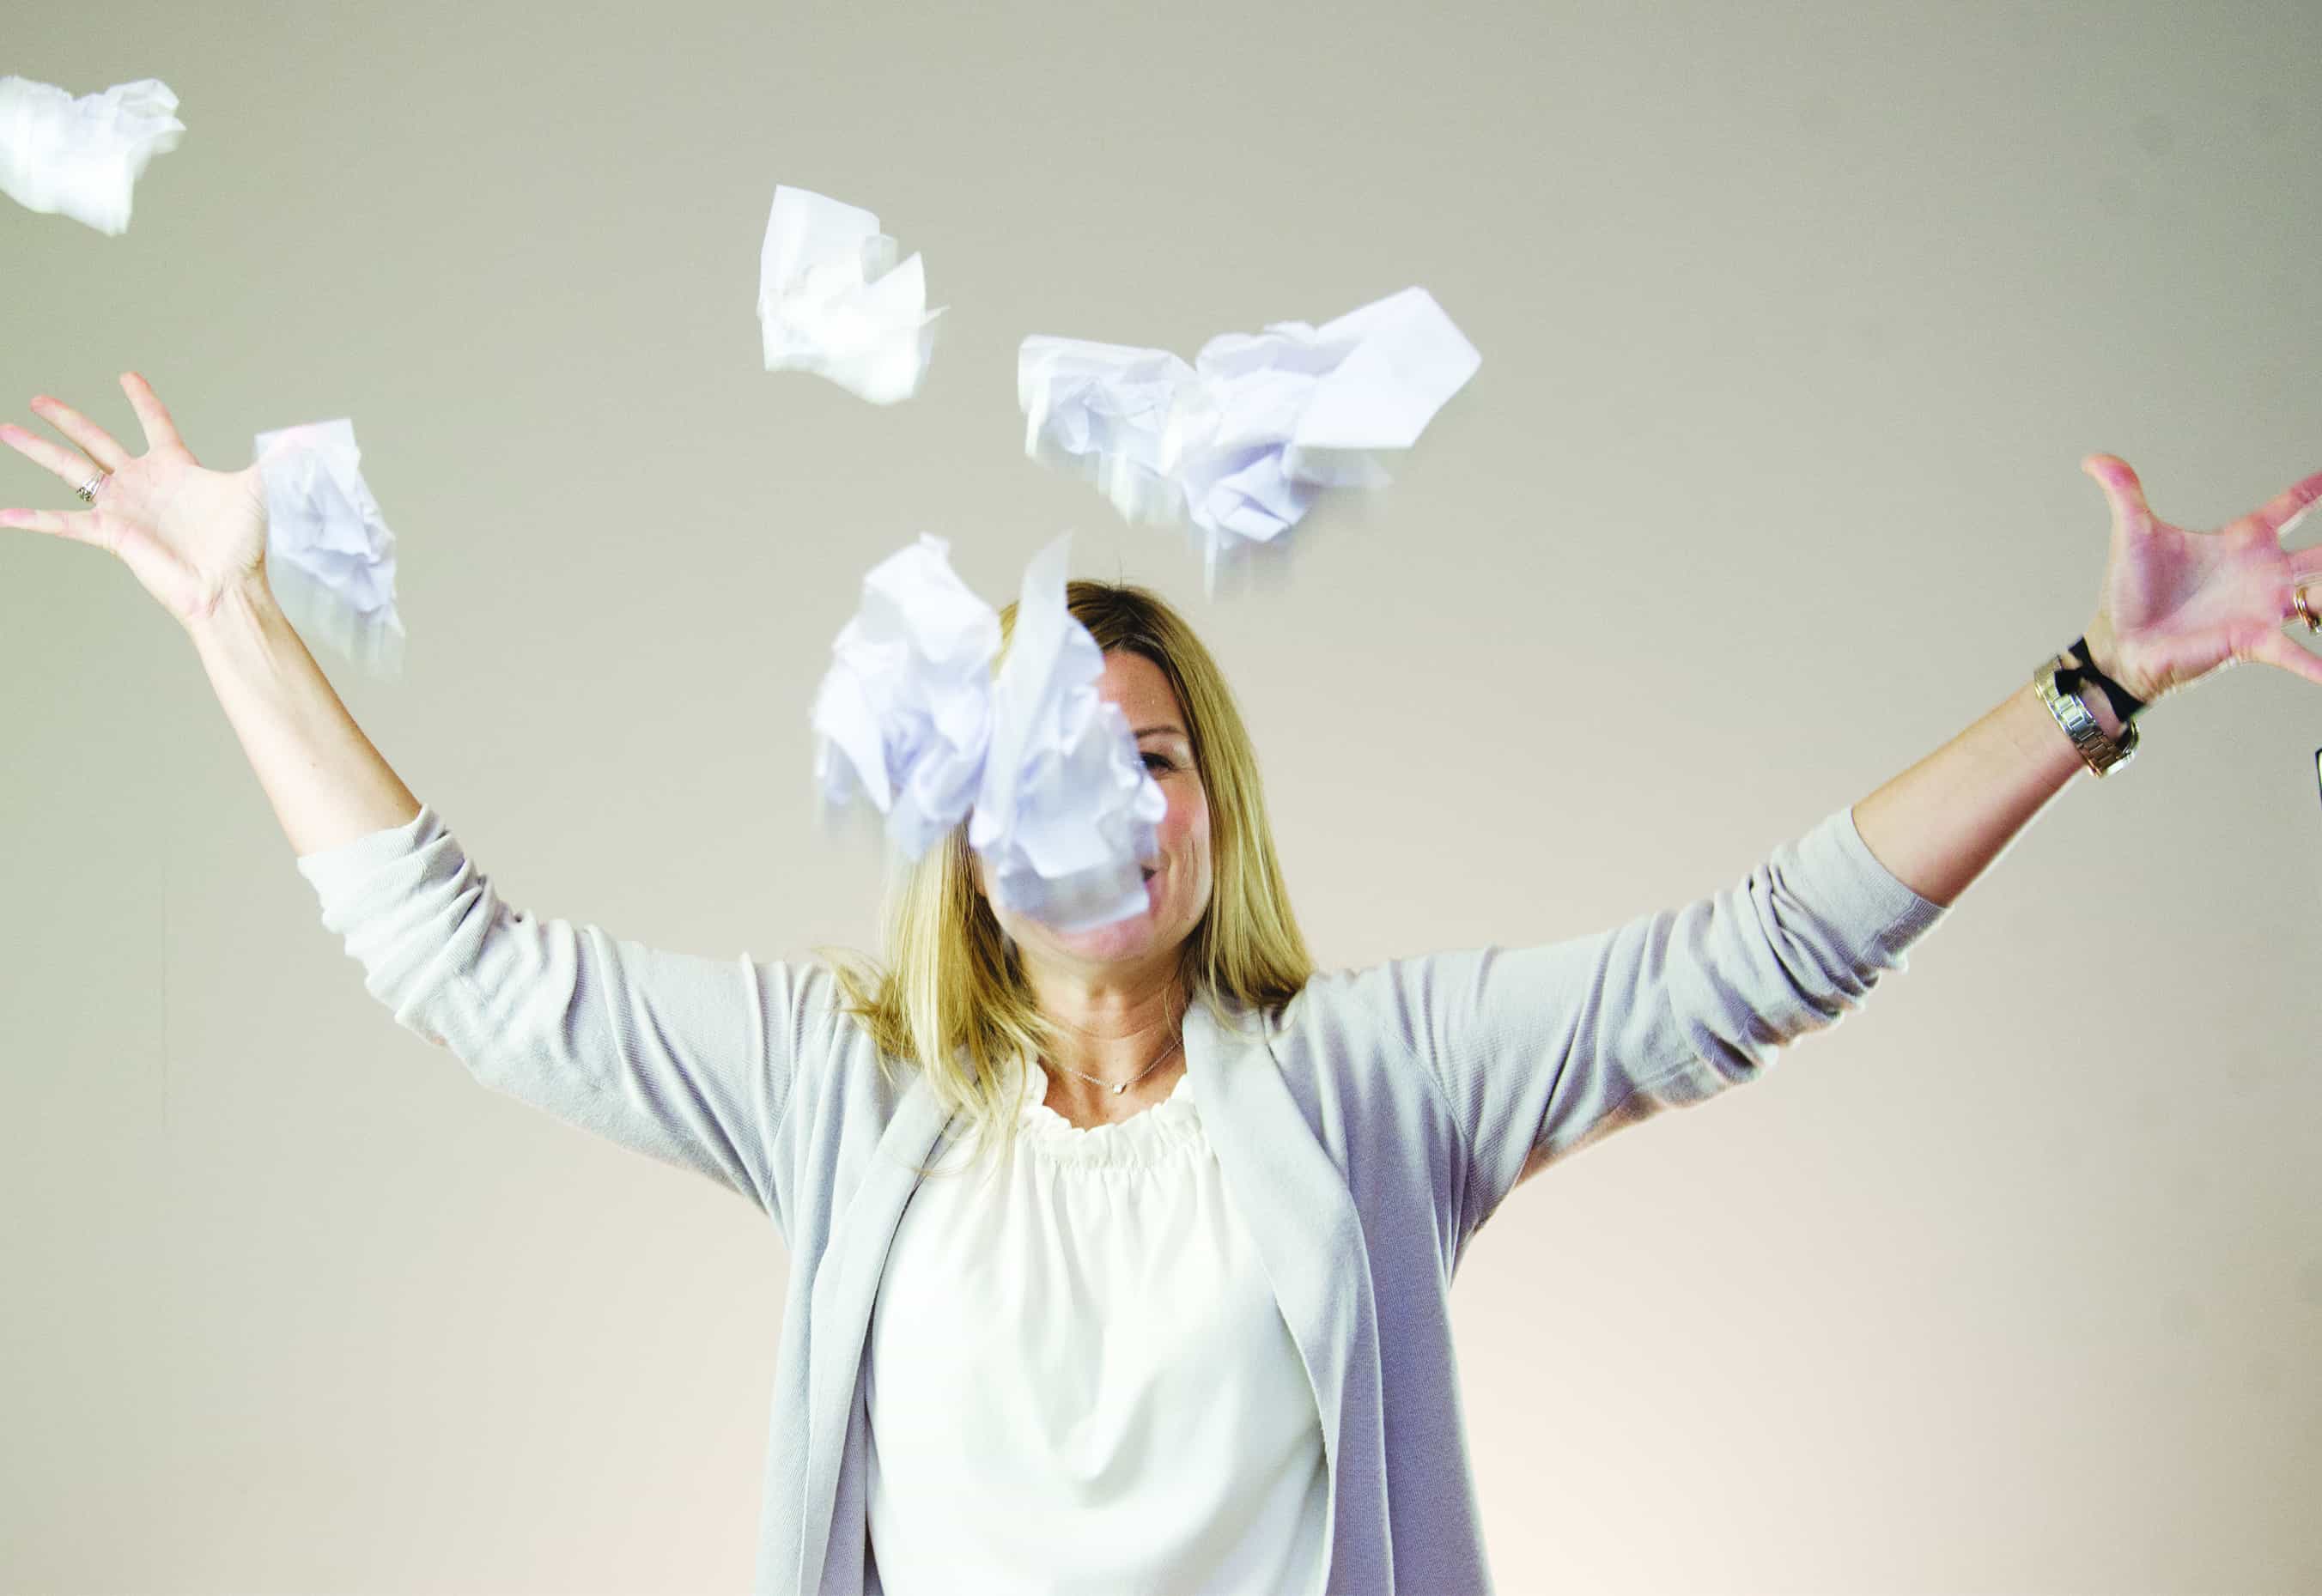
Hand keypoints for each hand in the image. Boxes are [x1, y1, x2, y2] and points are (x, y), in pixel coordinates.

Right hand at [0, 372, 270, 627]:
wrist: (226, 586)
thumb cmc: (242, 545)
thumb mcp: (260, 491)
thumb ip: (281, 460)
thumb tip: (316, 436)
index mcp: (175, 467)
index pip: (155, 423)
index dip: (142, 400)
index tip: (127, 376)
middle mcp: (143, 482)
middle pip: (96, 440)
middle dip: (67, 418)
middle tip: (39, 398)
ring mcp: (123, 506)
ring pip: (70, 469)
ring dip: (37, 449)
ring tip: (6, 429)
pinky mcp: (110, 532)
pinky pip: (62, 523)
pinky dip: (30, 519)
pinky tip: (1, 515)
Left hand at [2077, 455, 2321, 704]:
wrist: (2119, 644)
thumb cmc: (2131, 592)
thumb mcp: (2133, 534)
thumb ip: (2124, 492)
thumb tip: (2094, 458)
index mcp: (2241, 541)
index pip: (2289, 508)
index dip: (2312, 491)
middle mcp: (2262, 573)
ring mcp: (2263, 607)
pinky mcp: (2251, 639)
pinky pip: (2294, 652)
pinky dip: (2314, 663)